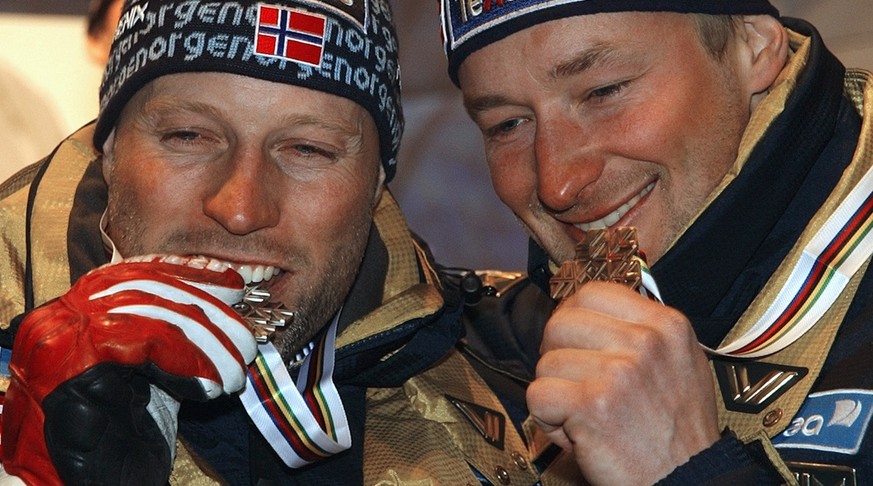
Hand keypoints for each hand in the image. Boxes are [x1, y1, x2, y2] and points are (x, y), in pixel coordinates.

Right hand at [1, 255, 257, 485]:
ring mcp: (59, 337)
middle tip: (246, 340)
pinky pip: (146, 344)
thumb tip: (226, 300)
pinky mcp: (69, 364)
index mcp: (77, 311)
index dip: (190, 273)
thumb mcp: (151, 371)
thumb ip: (174, 334)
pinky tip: (208, 388)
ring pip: (154, 314)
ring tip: (234, 372)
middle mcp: (61, 316)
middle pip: (150, 288)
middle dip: (209, 310)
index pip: (139, 271)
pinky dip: (188, 364)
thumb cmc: (114, 436)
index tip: (232, 284)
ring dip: (209, 344)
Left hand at [527, 282, 719, 484]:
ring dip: (556, 393)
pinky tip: (578, 430)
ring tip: (587, 414)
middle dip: (557, 356)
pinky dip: (548, 420)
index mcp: (666, 325)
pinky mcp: (593, 404)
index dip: (572, 317)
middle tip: (578, 384)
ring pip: (545, 363)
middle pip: (560, 323)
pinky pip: (538, 395)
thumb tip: (590, 310)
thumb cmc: (679, 433)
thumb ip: (640, 331)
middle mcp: (645, 342)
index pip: (592, 293)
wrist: (687, 481)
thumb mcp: (679, 363)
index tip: (574, 339)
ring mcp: (619, 371)